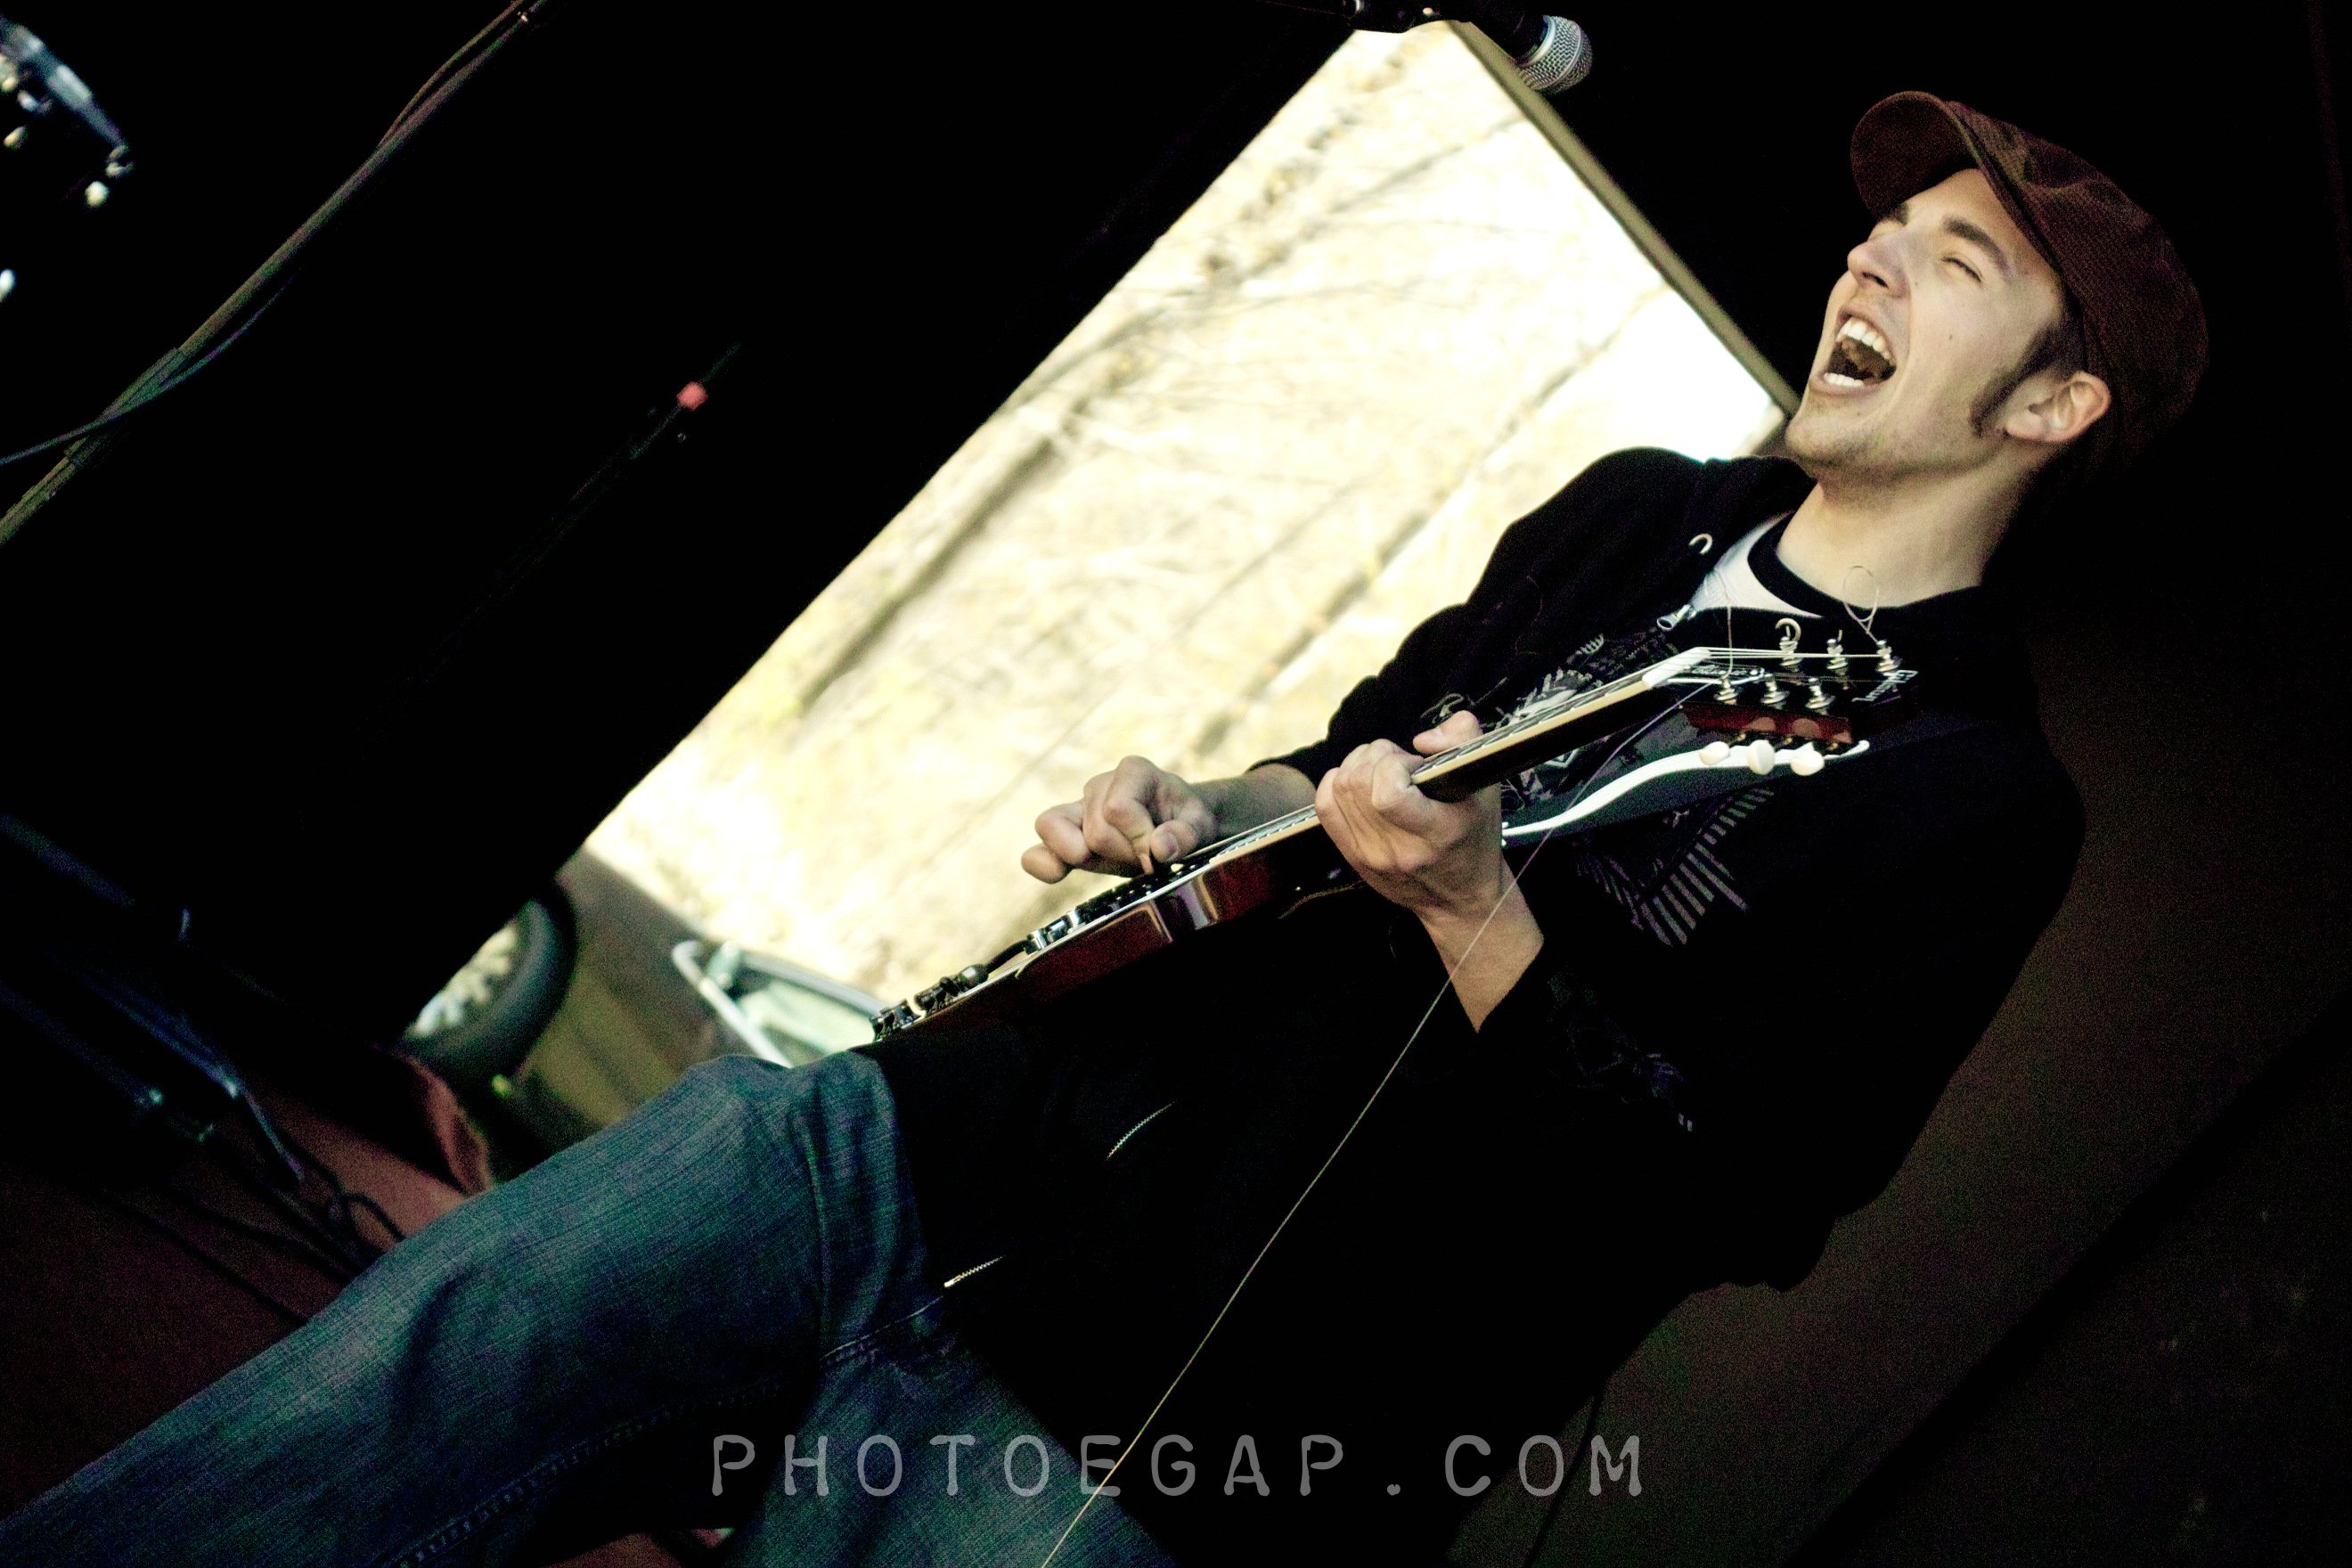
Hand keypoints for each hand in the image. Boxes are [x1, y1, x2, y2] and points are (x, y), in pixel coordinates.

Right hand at [1022, 756, 1219, 882]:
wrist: (1179, 827)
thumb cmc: (1186, 820)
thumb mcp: (1201, 824)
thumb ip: (1186, 834)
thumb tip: (1159, 848)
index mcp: (1132, 772)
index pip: (1117, 808)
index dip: (1138, 839)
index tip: (1160, 854)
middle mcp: (1099, 786)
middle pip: (1095, 831)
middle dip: (1124, 854)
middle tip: (1147, 857)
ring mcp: (1078, 812)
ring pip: (1057, 832)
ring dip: (1088, 858)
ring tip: (1115, 861)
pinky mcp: (1066, 840)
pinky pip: (1037, 851)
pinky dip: (1043, 864)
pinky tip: (1057, 873)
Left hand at [1313, 709, 1505, 921]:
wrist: (1459, 898)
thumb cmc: (1476, 837)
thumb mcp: (1487, 788)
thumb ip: (1465, 740)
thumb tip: (1422, 739)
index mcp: (1435, 835)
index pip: (1388, 793)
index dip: (1395, 764)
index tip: (1418, 766)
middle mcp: (1397, 850)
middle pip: (1358, 783)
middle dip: (1378, 756)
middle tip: (1402, 764)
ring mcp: (1370, 856)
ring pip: (1339, 789)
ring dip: (1359, 765)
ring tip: (1385, 770)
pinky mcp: (1353, 856)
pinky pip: (1325, 807)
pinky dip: (1336, 782)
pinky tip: (1360, 781)